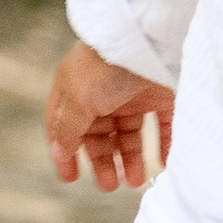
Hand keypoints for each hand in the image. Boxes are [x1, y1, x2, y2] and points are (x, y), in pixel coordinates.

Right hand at [47, 41, 173, 191]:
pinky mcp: (162, 93)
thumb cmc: (106, 65)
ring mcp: (133, 92)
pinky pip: (163, 126)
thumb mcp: (78, 99)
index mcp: (76, 89)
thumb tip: (59, 152)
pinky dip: (163, 146)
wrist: (149, 38)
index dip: (65, 151)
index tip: (70, 177)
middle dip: (103, 161)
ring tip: (133, 181)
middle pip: (100, 134)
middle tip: (109, 185)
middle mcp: (103, 91)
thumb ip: (68, 128)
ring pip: (130, 134)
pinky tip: (161, 165)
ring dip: (131, 159)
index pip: (65, 124)